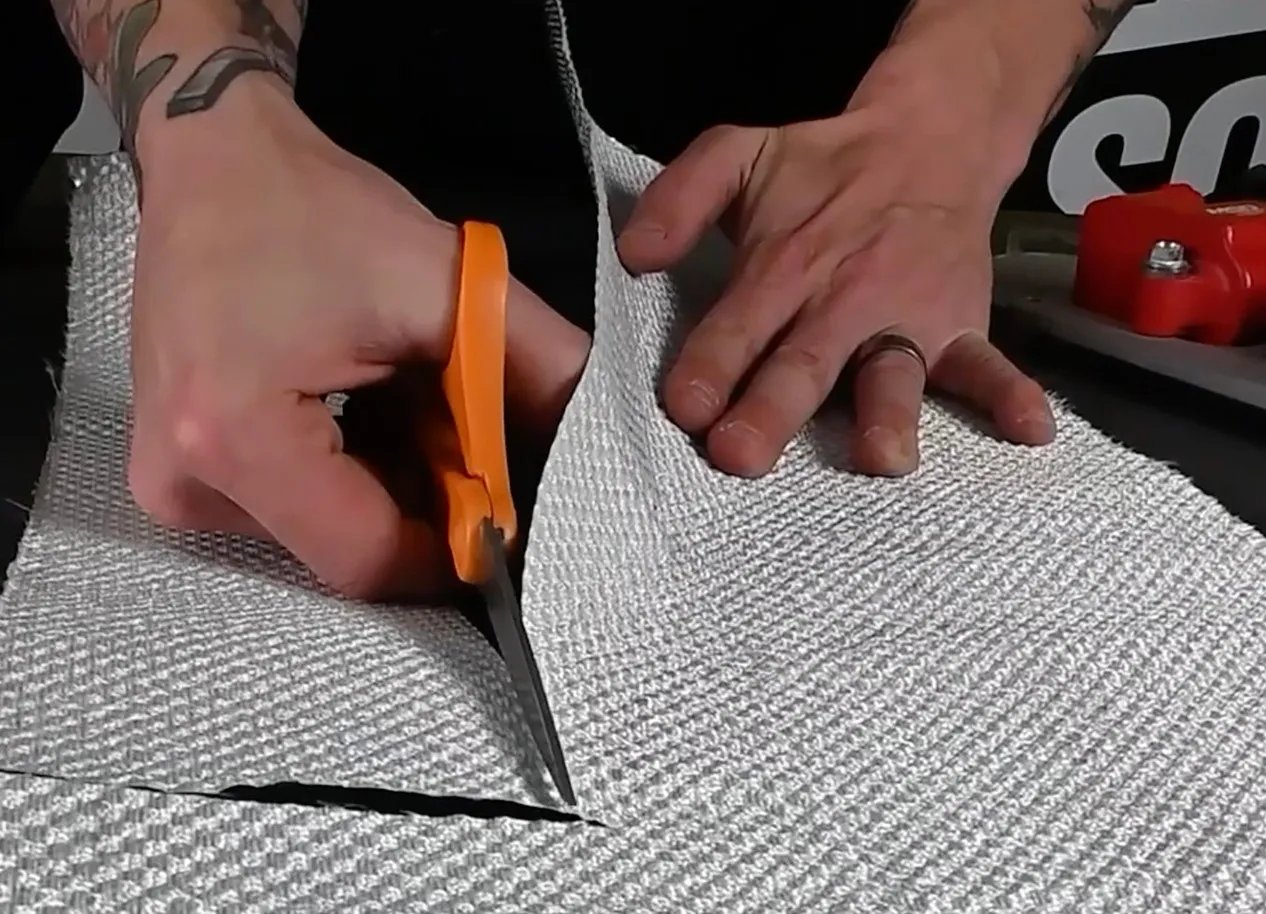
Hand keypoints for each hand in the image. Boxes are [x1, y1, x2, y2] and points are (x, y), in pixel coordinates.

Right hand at [128, 83, 588, 599]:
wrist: (213, 160)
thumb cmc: (312, 210)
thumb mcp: (443, 282)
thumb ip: (538, 367)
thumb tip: (593, 442)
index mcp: (236, 439)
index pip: (370, 560)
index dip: (456, 546)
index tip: (513, 508)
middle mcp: (186, 482)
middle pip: (348, 549)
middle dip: (429, 501)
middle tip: (464, 426)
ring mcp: (174, 481)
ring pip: (327, 528)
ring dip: (394, 482)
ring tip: (406, 397)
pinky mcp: (178, 469)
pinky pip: (293, 505)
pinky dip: (354, 469)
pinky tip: (372, 406)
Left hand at [617, 57, 1055, 477]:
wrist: (929, 140)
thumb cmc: (823, 168)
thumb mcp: (739, 155)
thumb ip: (681, 197)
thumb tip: (632, 255)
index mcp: (784, 265)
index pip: (739, 323)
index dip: (710, 364)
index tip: (686, 407)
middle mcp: (844, 299)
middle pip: (804, 362)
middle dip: (773, 409)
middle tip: (742, 454)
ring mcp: (907, 318)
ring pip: (893, 372)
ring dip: (888, 413)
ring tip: (884, 457)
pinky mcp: (959, 326)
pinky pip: (988, 361)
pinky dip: (1010, 393)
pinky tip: (1029, 430)